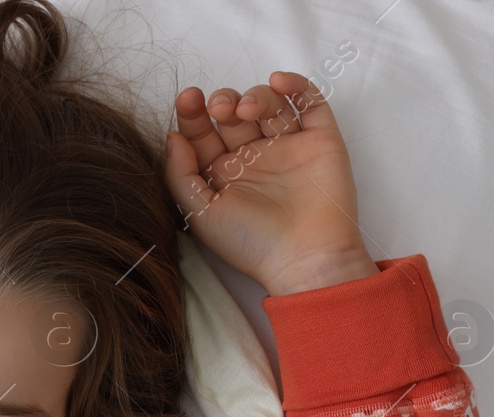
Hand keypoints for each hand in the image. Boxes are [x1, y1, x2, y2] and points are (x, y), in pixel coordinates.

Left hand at [163, 72, 379, 295]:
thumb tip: (173, 135)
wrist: (305, 257)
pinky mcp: (320, 140)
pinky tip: (278, 82)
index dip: (193, 113)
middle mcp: (255, 158)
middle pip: (234, 113)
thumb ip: (180, 174)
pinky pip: (309, 102)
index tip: (188, 98)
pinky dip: (295, 85)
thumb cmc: (249, 242)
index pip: (204, 133)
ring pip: (269, 103)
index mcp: (224, 174)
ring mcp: (288, 147)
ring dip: (255, 95)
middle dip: (224, 102)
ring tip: (247, 110)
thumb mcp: (200, 212)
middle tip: (221, 109)